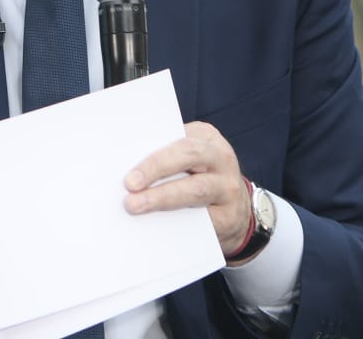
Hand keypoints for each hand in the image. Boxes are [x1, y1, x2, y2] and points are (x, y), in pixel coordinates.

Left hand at [123, 121, 252, 257]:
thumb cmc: (200, 179)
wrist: (236, 212)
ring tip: (134, 206)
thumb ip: (165, 158)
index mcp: (206, 137)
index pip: (178, 136)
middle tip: (130, 183)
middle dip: (156, 167)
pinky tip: (153, 227)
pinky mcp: (229, 217)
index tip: (126, 157)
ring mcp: (228, 187)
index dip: (153, 148)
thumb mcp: (189, 160)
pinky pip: (201, 221)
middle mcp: (221, 158)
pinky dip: (175, 223)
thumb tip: (127, 169)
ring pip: (196, 190)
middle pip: (189, 155)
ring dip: (162, 198)